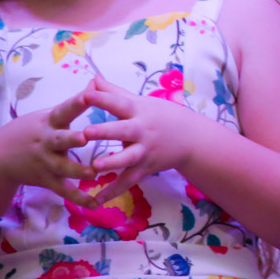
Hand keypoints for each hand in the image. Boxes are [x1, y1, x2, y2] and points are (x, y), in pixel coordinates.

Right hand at [0, 82, 98, 206]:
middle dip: (72, 138)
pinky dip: (80, 198)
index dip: (77, 102)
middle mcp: (48, 142)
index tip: (90, 93)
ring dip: (78, 170)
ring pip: (63, 167)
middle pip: (60, 139)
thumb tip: (98, 81)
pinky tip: (96, 203)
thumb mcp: (49, 113)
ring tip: (93, 173)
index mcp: (51, 122)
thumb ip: (75, 102)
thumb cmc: (34, 130)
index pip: (65, 109)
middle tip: (85, 136)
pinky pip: (65, 191)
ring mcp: (47, 162)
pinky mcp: (47, 180)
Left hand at [82, 76, 200, 203]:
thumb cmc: (161, 116)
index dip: (103, 98)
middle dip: (105, 132)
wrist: (193, 138)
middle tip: (86, 132)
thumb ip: (113, 92)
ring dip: (112, 163)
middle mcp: (141, 130)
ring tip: (96, 167)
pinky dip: (113, 191)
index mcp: (137, 111)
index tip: (86, 94)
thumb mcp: (140, 101)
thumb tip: (93, 78)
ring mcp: (144, 151)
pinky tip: (96, 200)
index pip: (118, 103)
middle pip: (121, 130)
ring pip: (127, 158)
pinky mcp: (146, 168)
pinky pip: (128, 181)